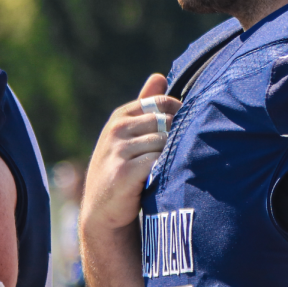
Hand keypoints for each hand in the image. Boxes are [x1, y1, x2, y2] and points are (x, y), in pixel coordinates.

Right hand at [80, 74, 178, 234]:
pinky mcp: (123, 171)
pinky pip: (158, 161)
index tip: (185, 130)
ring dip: (172, 156)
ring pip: (164, 142)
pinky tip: (163, 178)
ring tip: (171, 167)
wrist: (102, 210)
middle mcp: (117, 129)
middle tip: (180, 154)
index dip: (180, 114)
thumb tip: (159, 75)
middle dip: (178, 137)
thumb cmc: (122, 168)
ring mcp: (118, 149)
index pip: (162, 102)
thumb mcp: (129, 133)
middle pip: (167, 122)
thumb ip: (145, 105)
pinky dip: (165, 169)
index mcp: (121, 116)